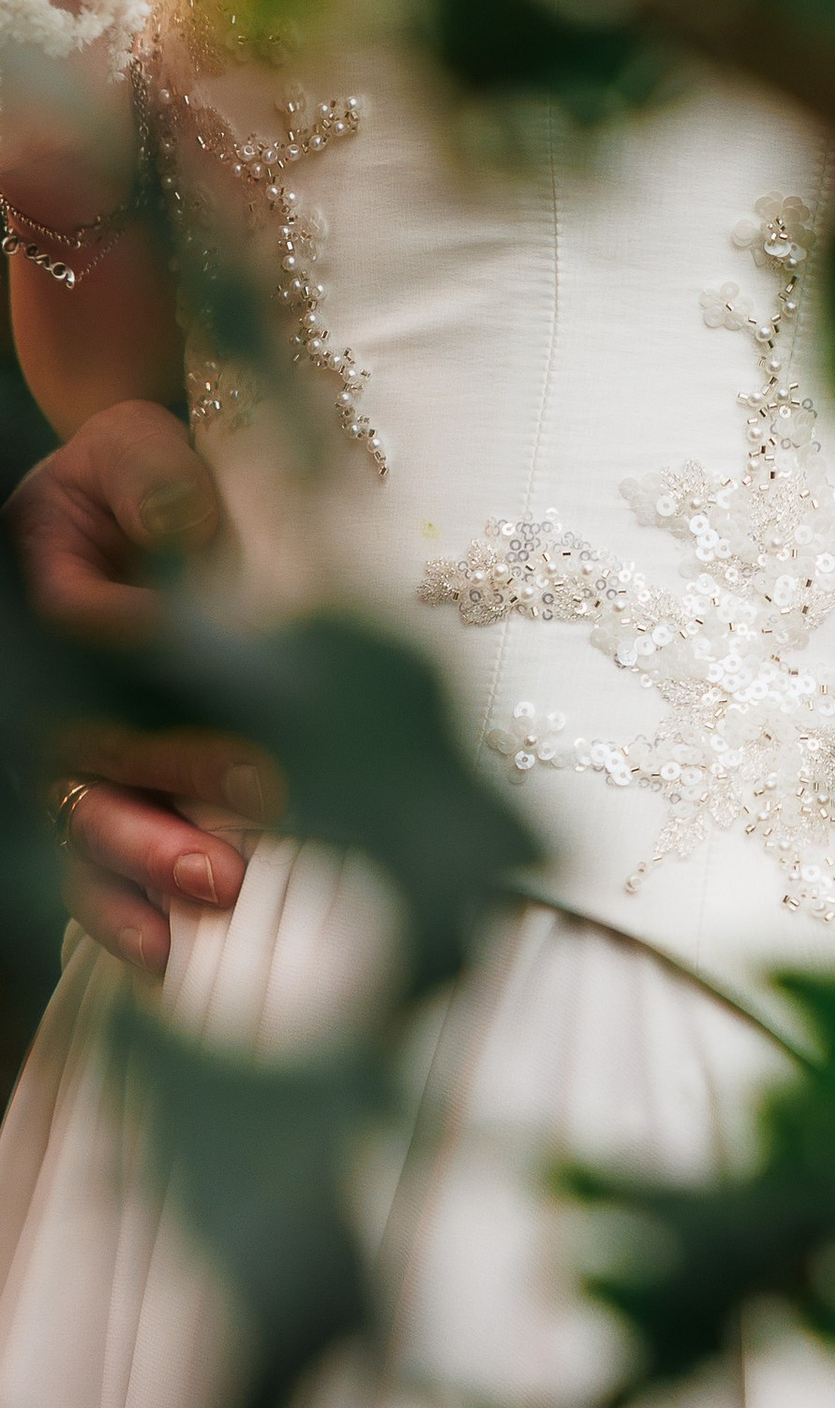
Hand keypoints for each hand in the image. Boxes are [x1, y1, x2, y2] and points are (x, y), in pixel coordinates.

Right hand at [8, 403, 261, 974]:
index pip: (81, 643)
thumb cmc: (131, 471)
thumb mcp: (137, 454)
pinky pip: (94, 847)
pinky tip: (163, 953)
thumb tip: (187, 526)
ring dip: (142, 874)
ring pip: (80, 824)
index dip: (143, 680)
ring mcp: (62, 734)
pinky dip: (125, 903)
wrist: (131, 492)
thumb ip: (156, 484)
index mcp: (40, 601)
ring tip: (215, 903)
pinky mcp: (102, 766)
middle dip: (145, 821)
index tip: (223, 720)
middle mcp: (37, 685)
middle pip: (74, 766)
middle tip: (224, 866)